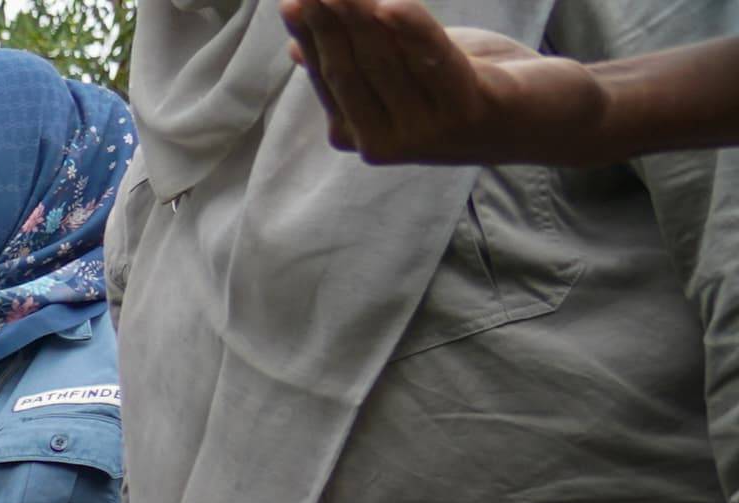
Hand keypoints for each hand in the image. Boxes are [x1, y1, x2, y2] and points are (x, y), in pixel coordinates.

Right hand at [287, 0, 603, 161]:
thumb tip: (294, 49)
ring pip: (385, 62)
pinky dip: (412, 31)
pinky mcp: (469, 114)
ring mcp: (425, 134)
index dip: (310, 35)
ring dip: (359, 15)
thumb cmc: (476, 88)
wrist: (554, 116)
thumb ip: (359, 63)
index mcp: (361, 135)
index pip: (326, 76)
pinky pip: (434, 63)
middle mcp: (384, 143)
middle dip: (328, 21)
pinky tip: (391, 4)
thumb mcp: (409, 72)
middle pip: (349, 68)